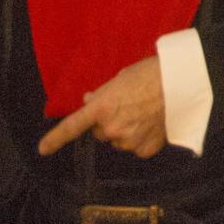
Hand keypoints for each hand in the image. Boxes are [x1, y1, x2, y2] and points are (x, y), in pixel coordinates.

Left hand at [37, 57, 167, 158]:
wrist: (180, 83)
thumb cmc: (150, 73)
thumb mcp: (119, 78)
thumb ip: (102, 93)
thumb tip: (90, 100)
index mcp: (102, 108)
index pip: (73, 126)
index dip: (55, 139)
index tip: (42, 149)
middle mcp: (111, 128)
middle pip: (100, 132)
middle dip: (107, 122)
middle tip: (125, 106)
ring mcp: (129, 141)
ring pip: (118, 141)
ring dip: (124, 131)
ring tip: (142, 112)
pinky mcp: (145, 149)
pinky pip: (136, 147)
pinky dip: (141, 138)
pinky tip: (152, 123)